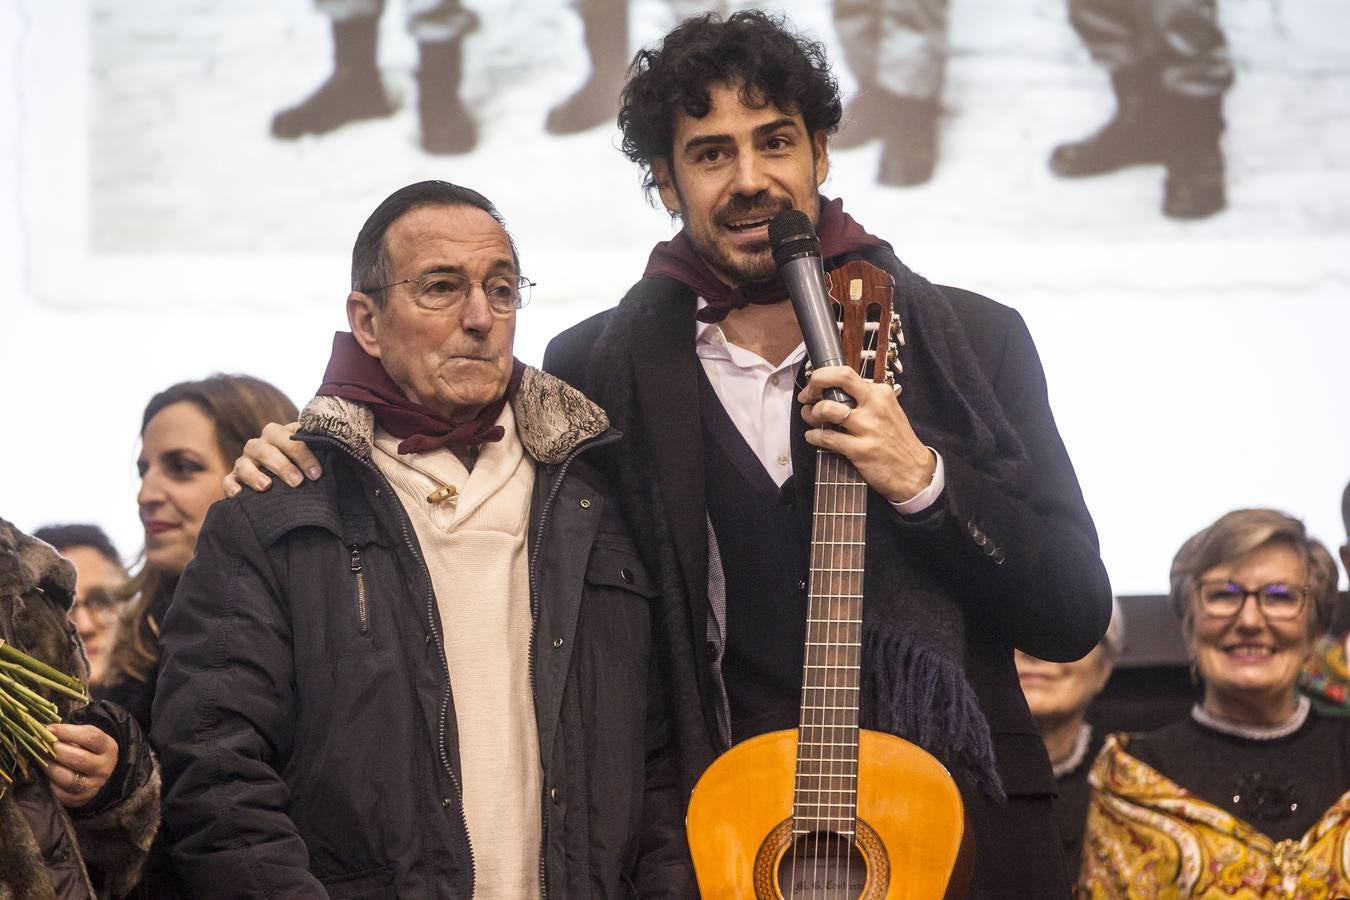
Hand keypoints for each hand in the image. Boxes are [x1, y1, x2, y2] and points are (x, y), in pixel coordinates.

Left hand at [41, 723, 117, 808]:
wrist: (101, 776)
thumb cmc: (89, 752)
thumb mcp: (88, 741)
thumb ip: (71, 735)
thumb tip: (45, 732)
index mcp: (108, 748)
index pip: (91, 737)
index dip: (68, 732)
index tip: (49, 728)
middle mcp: (104, 768)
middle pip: (79, 759)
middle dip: (57, 750)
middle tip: (42, 745)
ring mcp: (93, 786)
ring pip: (68, 778)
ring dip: (50, 767)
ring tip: (40, 759)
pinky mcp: (80, 799)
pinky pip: (60, 793)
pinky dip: (49, 783)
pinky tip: (45, 775)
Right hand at [223, 421, 320, 496]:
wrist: (288, 481)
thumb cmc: (305, 467)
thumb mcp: (314, 457)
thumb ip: (322, 450)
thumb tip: (342, 452)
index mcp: (280, 435)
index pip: (289, 437)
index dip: (302, 454)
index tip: (317, 474)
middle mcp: (260, 446)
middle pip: (265, 448)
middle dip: (282, 464)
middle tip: (298, 482)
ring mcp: (245, 462)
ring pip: (244, 463)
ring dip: (254, 474)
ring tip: (267, 487)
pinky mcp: (234, 479)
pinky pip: (228, 480)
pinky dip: (231, 486)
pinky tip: (238, 495)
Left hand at [798, 366, 935, 503]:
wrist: (915, 472)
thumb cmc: (897, 441)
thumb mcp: (887, 411)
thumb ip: (863, 401)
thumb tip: (831, 394)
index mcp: (881, 393)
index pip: (846, 373)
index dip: (823, 376)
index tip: (814, 385)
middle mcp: (875, 406)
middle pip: (838, 380)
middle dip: (815, 383)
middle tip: (806, 396)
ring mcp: (867, 428)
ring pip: (827, 409)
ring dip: (812, 413)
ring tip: (811, 418)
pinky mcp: (860, 450)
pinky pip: (827, 438)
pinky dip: (814, 437)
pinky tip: (813, 437)